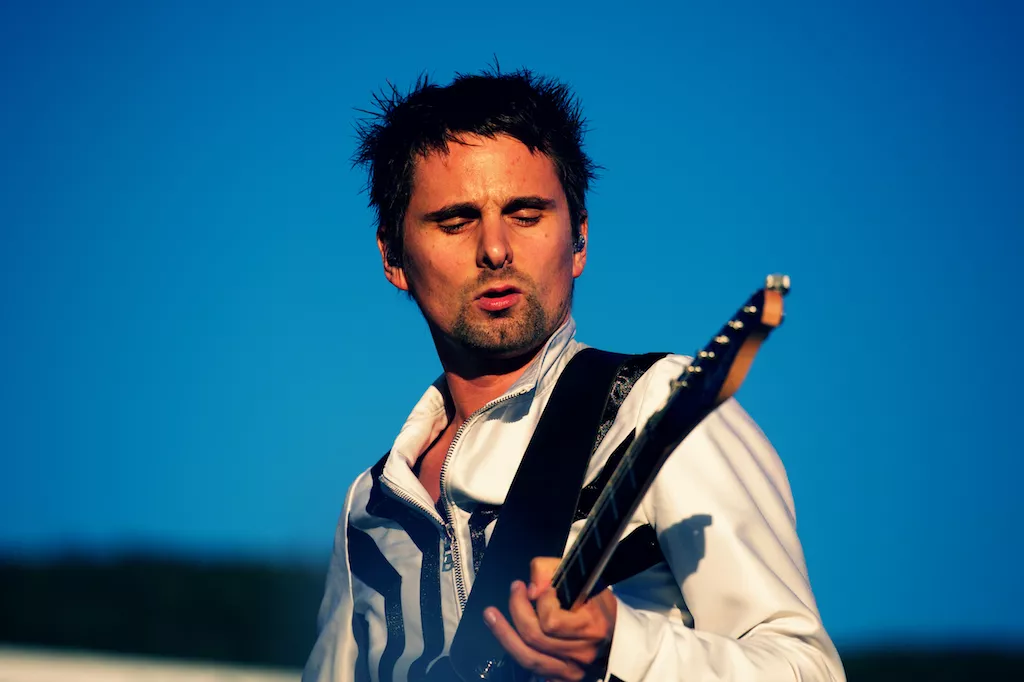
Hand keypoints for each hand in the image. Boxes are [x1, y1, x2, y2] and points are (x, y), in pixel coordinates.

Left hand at [483, 557, 616, 681]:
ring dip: (503, 634)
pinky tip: (507, 638)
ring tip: (490, 615)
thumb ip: (551, 571)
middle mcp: (581, 652)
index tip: (540, 587)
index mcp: (590, 626)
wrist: (617, 634)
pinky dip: (517, 653)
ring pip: (528, 658)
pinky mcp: (563, 679)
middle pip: (534, 637)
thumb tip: (531, 589)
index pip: (551, 620)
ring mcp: (572, 670)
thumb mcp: (581, 577)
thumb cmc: (598, 604)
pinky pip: (533, 672)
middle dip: (516, 610)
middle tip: (515, 590)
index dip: (541, 600)